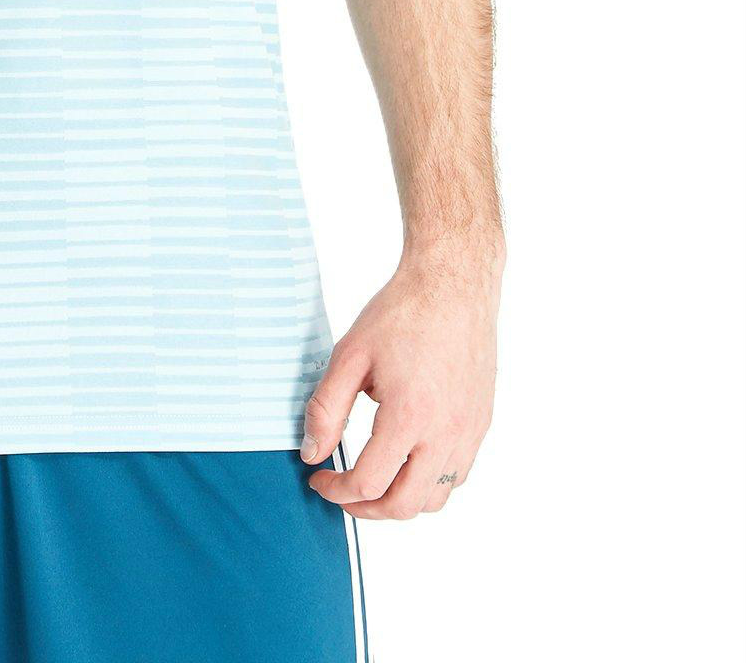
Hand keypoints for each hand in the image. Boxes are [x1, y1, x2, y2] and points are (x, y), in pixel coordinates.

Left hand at [300, 231, 503, 519]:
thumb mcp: (349, 355)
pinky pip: (458, 475)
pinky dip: (429, 483)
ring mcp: (469, 432)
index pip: (369, 484)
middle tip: (341, 492)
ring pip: (436, 498)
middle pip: (404, 505)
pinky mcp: (480, 424)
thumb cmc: (401, 313)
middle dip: (365, 508)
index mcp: (409, 417)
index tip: (318, 479)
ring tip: (372, 481)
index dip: (336, 490)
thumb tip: (312, 453)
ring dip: (400, 501)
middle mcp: (446, 434)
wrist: (453, 285)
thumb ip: (326, 408)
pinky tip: (406, 460)